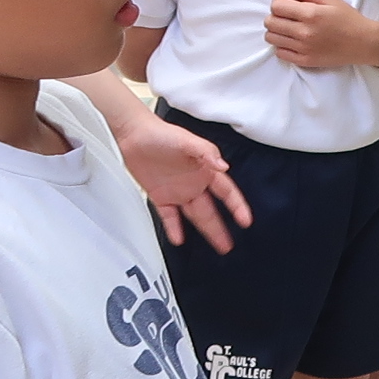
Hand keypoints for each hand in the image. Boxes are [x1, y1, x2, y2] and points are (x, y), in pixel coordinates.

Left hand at [116, 107, 253, 254]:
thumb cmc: (161, 133)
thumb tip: (223, 167)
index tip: (245, 220)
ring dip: (205, 231)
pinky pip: (169, 217)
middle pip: (211, 210)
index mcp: (205, 171)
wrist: (132, 134)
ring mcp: (177, 192)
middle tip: (229, 245)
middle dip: (221, 228)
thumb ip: (206, 153)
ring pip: (195, 216)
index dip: (237, 206)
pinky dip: (174, 229)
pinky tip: (179, 239)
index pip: (226, 192)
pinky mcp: (160, 197)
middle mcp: (194, 184)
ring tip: (216, 246)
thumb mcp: (187, 140)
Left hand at [264, 0, 378, 71]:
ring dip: (276, 30)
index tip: (283, 1)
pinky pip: (280, 53)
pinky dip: (282, 45)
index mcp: (310, 14)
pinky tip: (292, 40)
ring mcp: (303, 48)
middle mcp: (304, 32)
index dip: (277, 1)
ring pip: (272, 38)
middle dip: (274, 15)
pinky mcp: (305, 61)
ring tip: (287, 27)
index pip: (277, 7)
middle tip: (285, 14)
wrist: (363, 43)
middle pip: (270, 23)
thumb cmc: (349, 19)